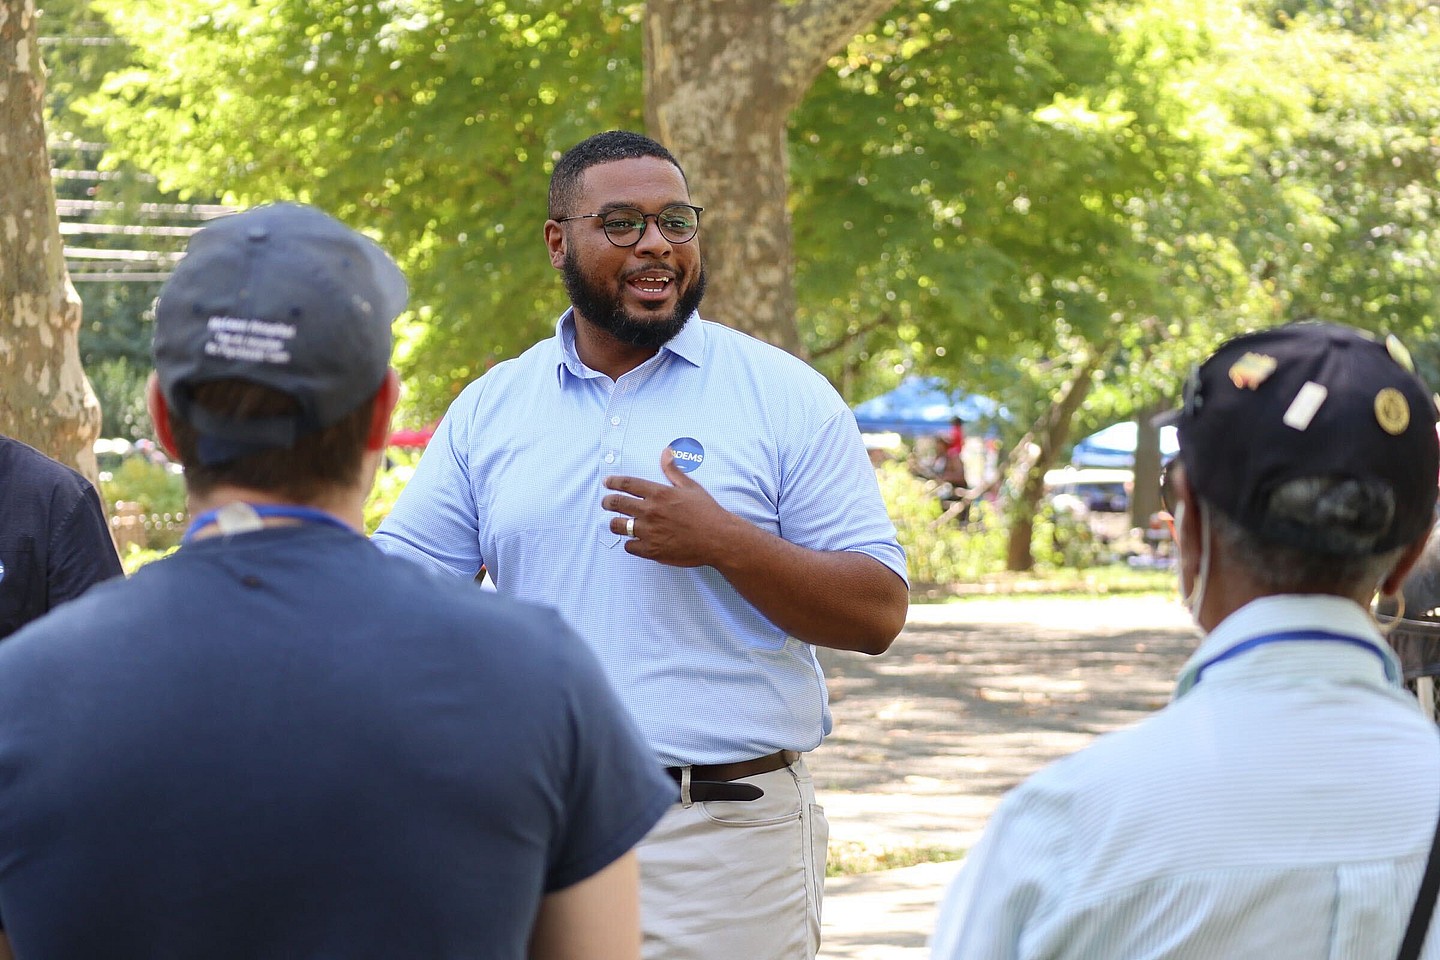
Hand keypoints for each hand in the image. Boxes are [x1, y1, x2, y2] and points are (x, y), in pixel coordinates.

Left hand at [602, 451, 740, 566]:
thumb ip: (673, 471)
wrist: (718, 539)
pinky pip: (630, 546)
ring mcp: (649, 532)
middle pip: (617, 504)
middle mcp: (650, 511)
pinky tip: (634, 541)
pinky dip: (630, 543)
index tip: (607, 482)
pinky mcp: (652, 550)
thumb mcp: (690, 487)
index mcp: (659, 493)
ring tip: (616, 523)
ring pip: (618, 526)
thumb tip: (666, 452)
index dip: (614, 482)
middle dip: (607, 502)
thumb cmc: (707, 512)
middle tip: (606, 502)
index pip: (628, 484)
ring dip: (615, 523)